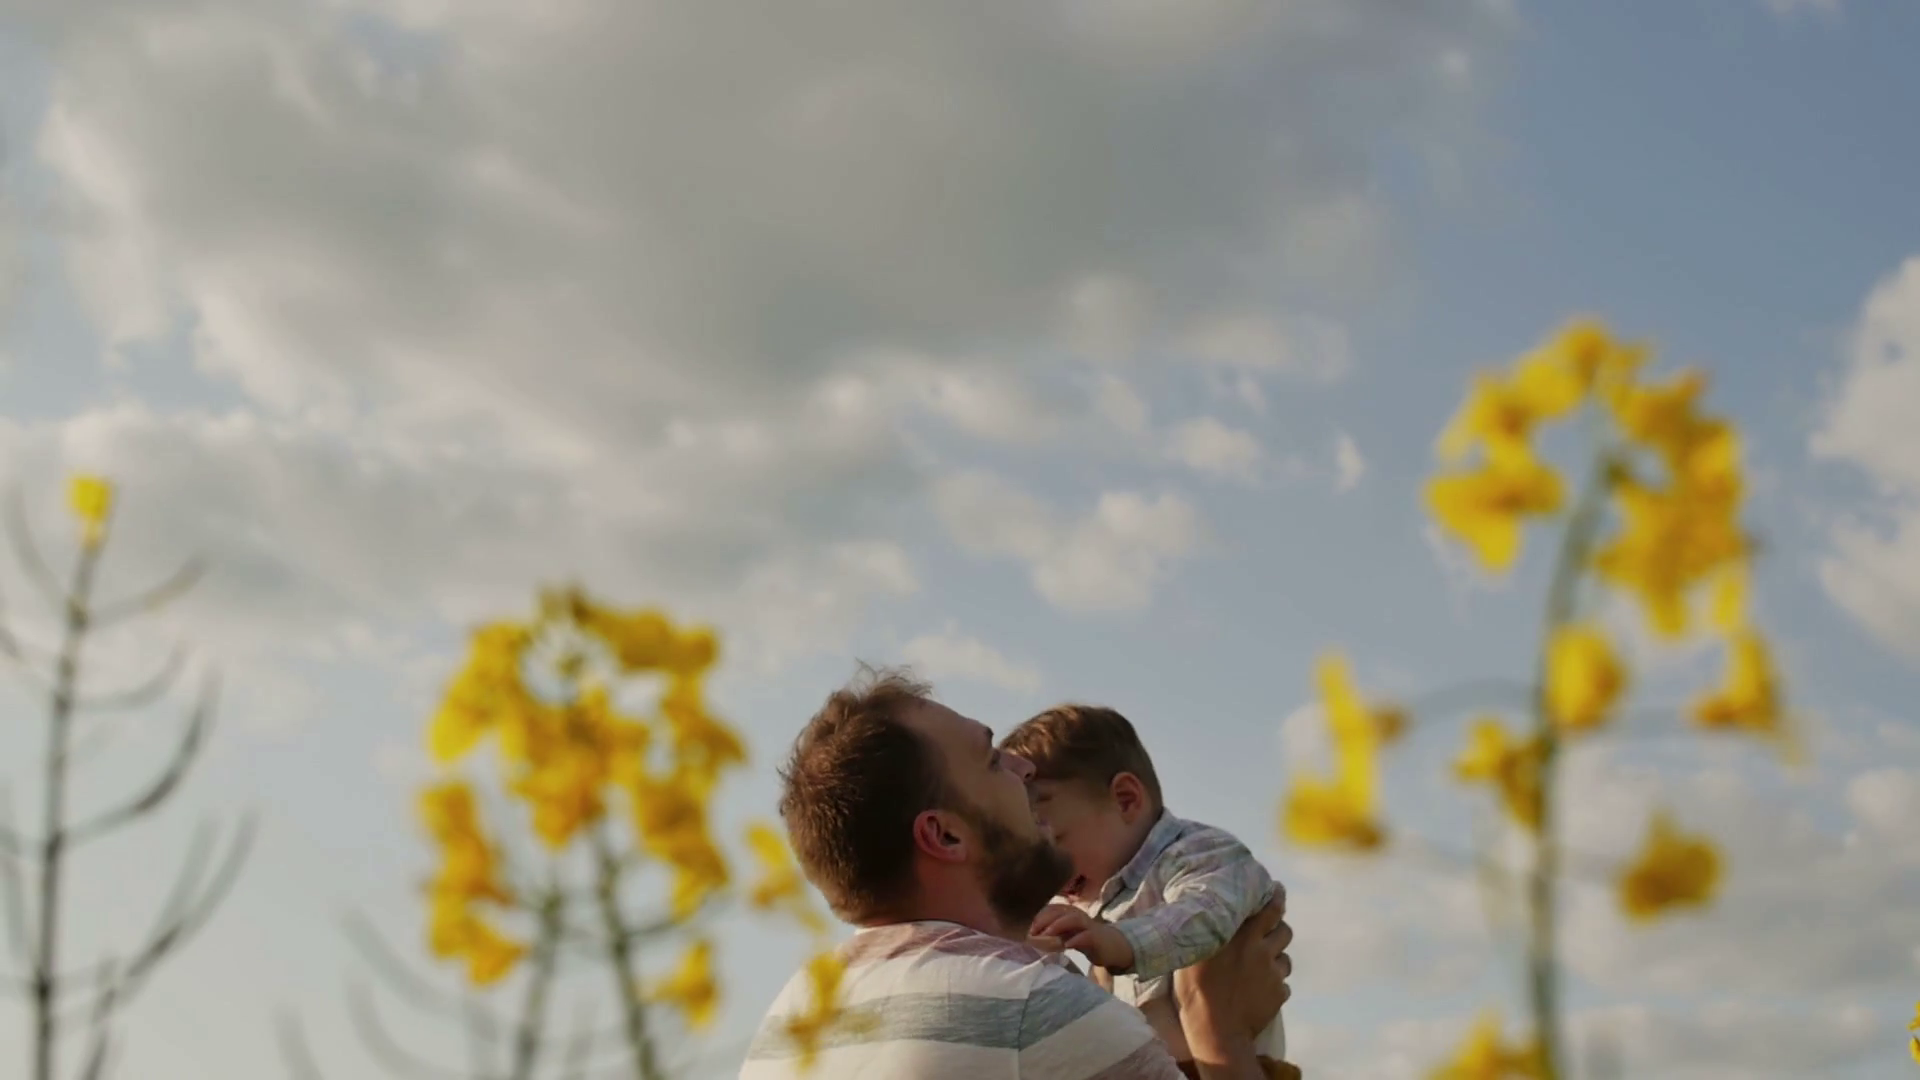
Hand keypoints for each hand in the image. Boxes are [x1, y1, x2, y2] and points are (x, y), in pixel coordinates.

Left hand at [1029, 903, 1135, 971]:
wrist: (1113, 946)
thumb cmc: (1085, 939)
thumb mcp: (1066, 934)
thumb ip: (1051, 934)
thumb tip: (1030, 938)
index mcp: (1069, 913)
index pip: (1051, 909)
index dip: (1038, 917)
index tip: (1027, 928)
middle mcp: (1078, 915)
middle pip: (1059, 911)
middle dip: (1044, 920)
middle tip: (1031, 932)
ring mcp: (1088, 925)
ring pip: (1073, 919)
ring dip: (1058, 925)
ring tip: (1046, 935)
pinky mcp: (1097, 938)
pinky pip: (1086, 936)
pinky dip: (1076, 940)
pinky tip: (1067, 946)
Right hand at [1173, 891, 1290, 1038]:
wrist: (1216, 1032)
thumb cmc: (1195, 991)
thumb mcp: (1193, 955)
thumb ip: (1206, 933)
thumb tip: (1201, 915)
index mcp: (1243, 936)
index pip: (1270, 908)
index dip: (1276, 898)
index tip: (1278, 890)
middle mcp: (1262, 950)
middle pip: (1285, 931)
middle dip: (1278, 930)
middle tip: (1267, 933)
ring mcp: (1273, 974)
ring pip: (1285, 959)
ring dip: (1276, 959)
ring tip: (1259, 968)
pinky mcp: (1279, 995)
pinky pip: (1282, 985)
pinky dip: (1274, 985)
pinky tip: (1258, 992)